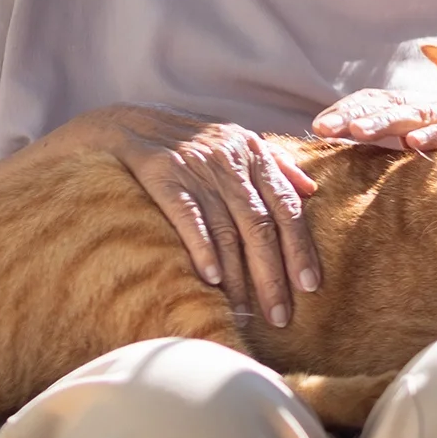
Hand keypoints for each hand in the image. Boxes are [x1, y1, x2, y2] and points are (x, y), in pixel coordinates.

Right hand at [88, 106, 319, 327]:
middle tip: (280, 316)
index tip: (310, 286)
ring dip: (238, 276)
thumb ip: (274, 164)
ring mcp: (197, 167)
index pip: (287, 207)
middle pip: (260, 225)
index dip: (301, 248)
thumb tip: (310, 190)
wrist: (125, 122)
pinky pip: (189, 217)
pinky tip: (210, 280)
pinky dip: (202, 248)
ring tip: (245, 311)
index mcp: (253, 153)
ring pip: (227, 229)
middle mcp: (230, 160)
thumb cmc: (187, 139)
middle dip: (273, 275)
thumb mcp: (235, 140)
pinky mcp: (163, 175)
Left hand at [311, 88, 436, 152]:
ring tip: (359, 132)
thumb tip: (342, 135)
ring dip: (382, 122)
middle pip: (380, 107)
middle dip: (350, 117)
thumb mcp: (412, 127)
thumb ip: (385, 127)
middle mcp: (418, 105)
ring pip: (407, 116)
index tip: (317, 127)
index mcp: (403, 105)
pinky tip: (414, 143)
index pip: (369, 102)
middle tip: (323, 129)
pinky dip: (430, 135)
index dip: (343, 111)